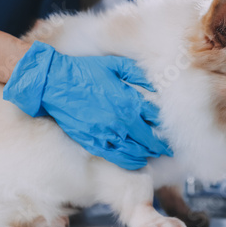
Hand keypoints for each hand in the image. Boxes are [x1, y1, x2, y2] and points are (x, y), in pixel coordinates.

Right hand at [3, 41, 172, 169]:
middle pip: (148, 139)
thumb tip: (156, 83)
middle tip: (168, 148)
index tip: (170, 129)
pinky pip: (115, 156)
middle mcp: (120, 120)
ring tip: (154, 155)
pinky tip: (136, 161)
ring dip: (147, 154)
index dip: (165, 125)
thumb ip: (138, 74)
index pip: (155, 118)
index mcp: (128, 101)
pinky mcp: (92, 141)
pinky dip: (129, 161)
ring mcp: (106, 132)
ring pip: (134, 151)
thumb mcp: (115, 65)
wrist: (55, 83)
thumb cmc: (85, 71)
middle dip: (161, 145)